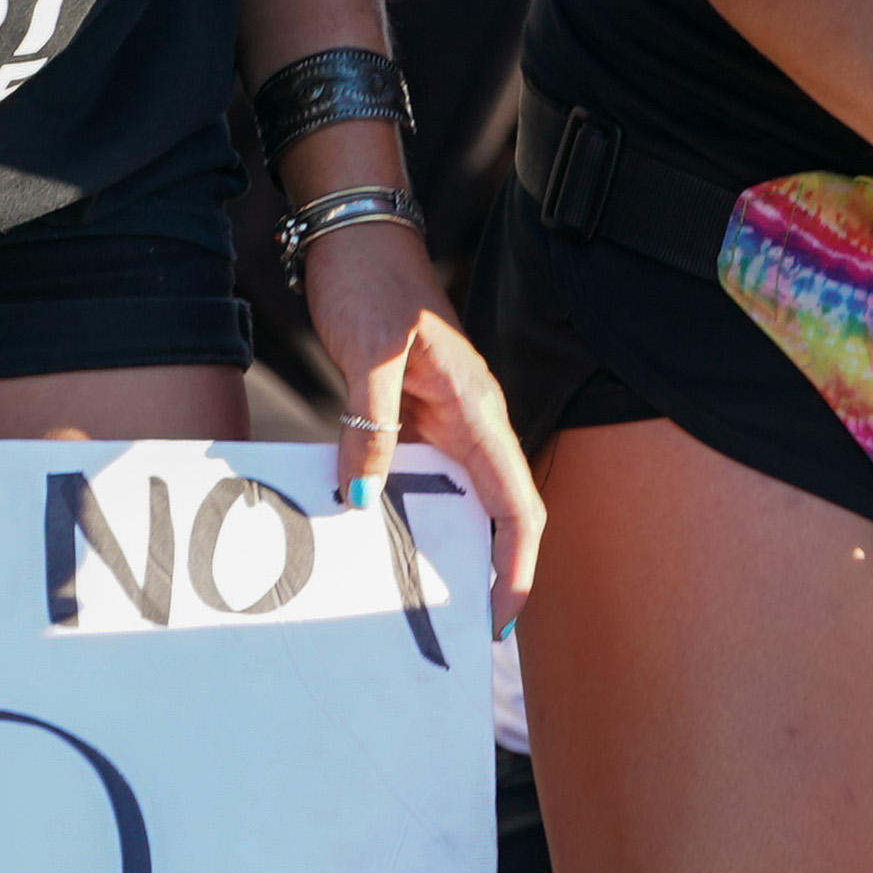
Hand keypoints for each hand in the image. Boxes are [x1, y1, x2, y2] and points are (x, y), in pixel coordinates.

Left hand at [295, 215, 543, 636]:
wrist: (355, 237)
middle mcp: (470, 422)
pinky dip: (402, 516)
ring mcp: (442, 420)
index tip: (499, 619)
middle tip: (456, 635)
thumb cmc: (372, 283)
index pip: (518, 506)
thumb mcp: (370, 352)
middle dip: (487, 576)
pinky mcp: (411, 416)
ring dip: (445, 551)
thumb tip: (360, 501)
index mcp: (477, 410)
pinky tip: (371, 540)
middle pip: (496, 516)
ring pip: (457, 502)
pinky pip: (417, 480)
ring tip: (418, 605)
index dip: (518, 567)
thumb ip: (369, 424)